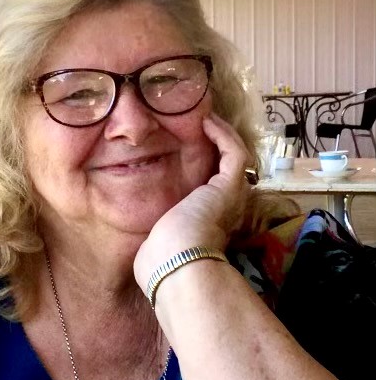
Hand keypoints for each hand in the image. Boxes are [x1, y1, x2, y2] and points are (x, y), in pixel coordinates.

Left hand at [134, 113, 251, 293]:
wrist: (176, 262)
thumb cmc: (162, 259)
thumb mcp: (158, 242)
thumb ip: (157, 237)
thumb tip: (142, 249)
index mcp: (210, 221)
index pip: (213, 189)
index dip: (205, 166)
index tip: (188, 148)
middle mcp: (226, 207)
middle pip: (228, 170)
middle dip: (216, 145)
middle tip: (200, 124)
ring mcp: (231, 196)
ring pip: (236, 157)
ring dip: (222, 134)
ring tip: (205, 117)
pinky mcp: (229, 185)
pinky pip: (234, 152)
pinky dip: (222, 135)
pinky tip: (206, 122)